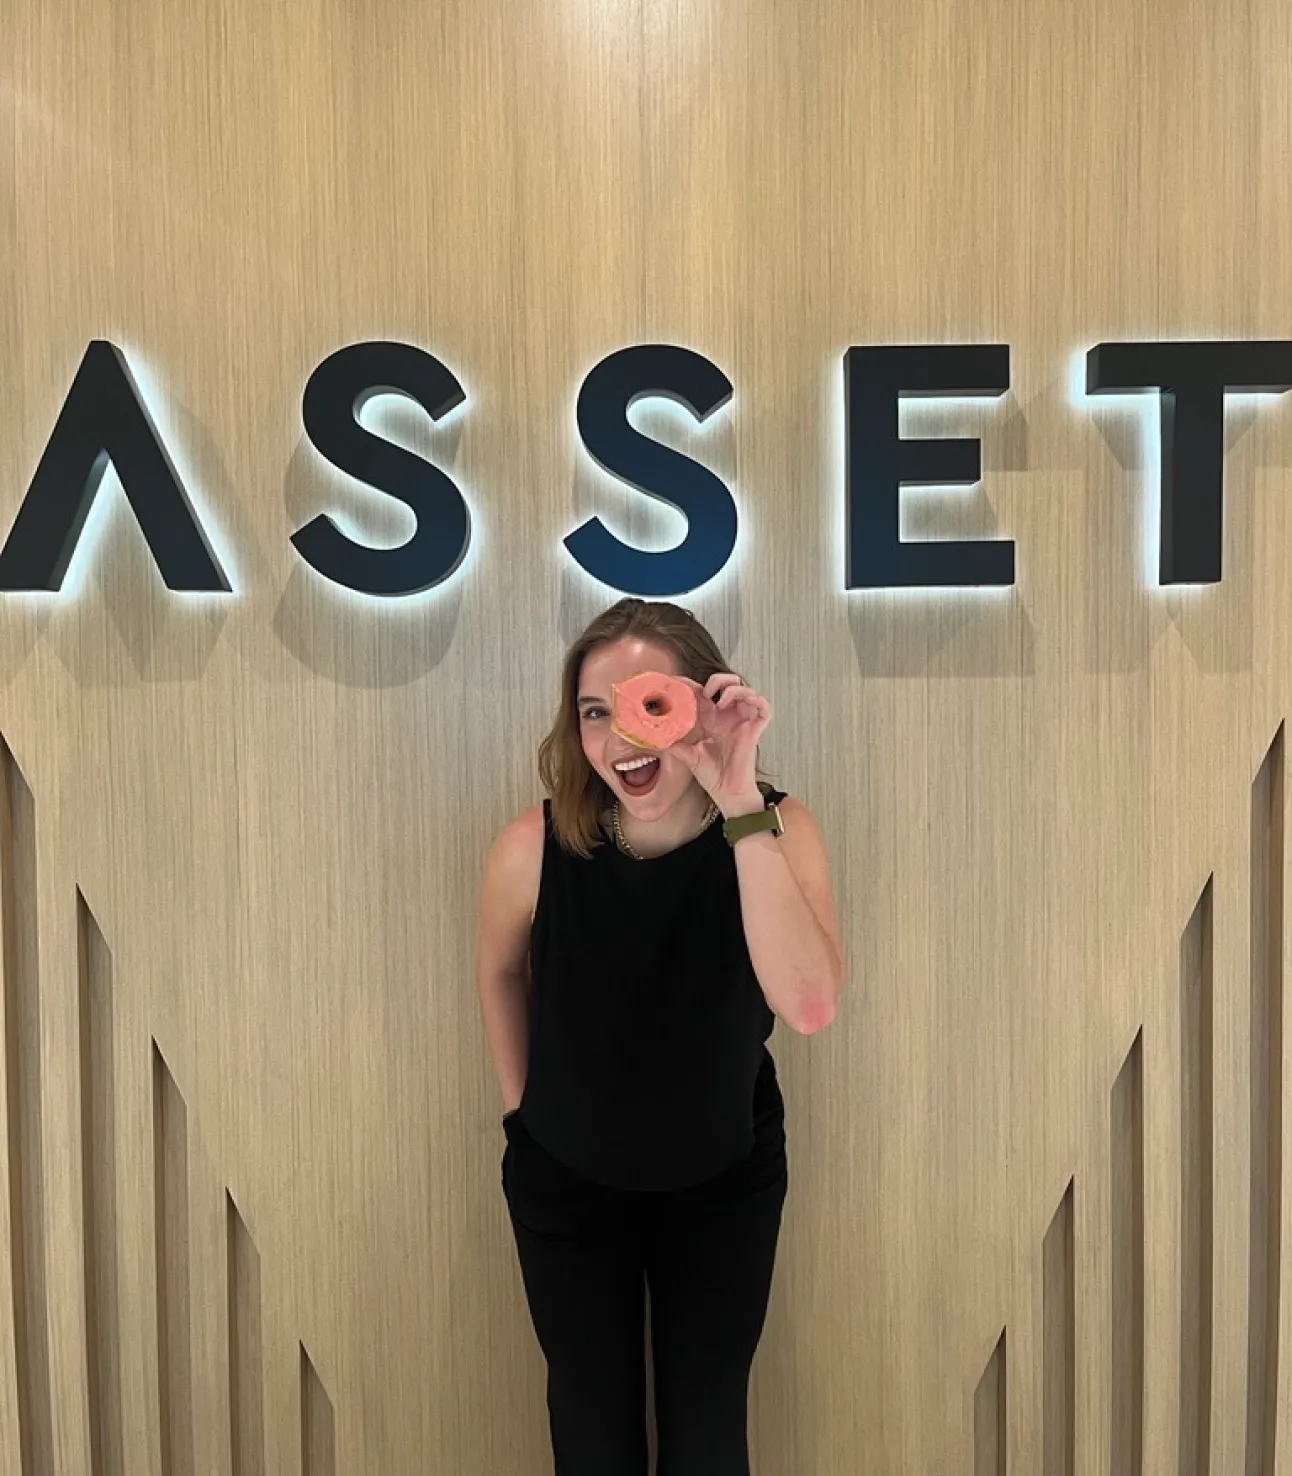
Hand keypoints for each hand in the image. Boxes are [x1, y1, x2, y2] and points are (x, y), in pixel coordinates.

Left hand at [670, 673, 771, 812]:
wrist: (727, 793)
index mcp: (713, 720)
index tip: (676, 681)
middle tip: (706, 692)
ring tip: (719, 700)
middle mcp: (728, 717)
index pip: (704, 693)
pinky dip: (755, 699)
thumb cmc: (713, 776)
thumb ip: (674, 745)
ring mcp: (743, 722)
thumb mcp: (688, 756)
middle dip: (718, 680)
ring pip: (746, 690)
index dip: (692, 684)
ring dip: (733, 688)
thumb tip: (655, 738)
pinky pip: (764, 707)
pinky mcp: (755, 730)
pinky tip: (736, 704)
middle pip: (729, 684)